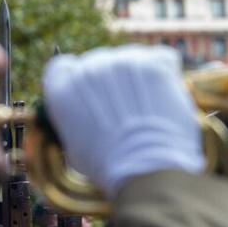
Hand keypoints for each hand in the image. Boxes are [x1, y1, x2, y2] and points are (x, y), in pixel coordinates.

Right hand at [43, 45, 204, 196]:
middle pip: (99, 62)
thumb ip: (74, 121)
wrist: (144, 169)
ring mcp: (121, 63)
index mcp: (62, 87)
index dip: (78, 81)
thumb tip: (82, 117)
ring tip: (149, 107)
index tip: (91, 94)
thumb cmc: (108, 167)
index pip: (63, 67)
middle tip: (126, 109)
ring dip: (138, 77)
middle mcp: (88, 68)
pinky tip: (165, 94)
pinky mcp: (153, 65)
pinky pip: (161, 57)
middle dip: (111, 82)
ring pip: (131, 58)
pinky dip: (165, 71)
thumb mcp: (75, 147)